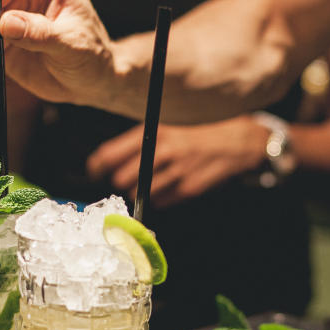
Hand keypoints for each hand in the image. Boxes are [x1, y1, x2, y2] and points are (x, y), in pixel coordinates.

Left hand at [86, 118, 269, 207]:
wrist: (235, 142)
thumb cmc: (194, 134)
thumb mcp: (166, 128)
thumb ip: (139, 142)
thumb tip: (108, 161)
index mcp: (154, 132)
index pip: (111, 153)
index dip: (97, 166)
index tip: (94, 171)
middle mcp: (164, 151)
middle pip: (122, 179)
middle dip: (120, 183)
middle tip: (124, 181)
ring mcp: (177, 171)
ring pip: (140, 194)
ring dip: (140, 193)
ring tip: (149, 183)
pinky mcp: (188, 188)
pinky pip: (161, 202)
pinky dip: (159, 199)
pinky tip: (168, 188)